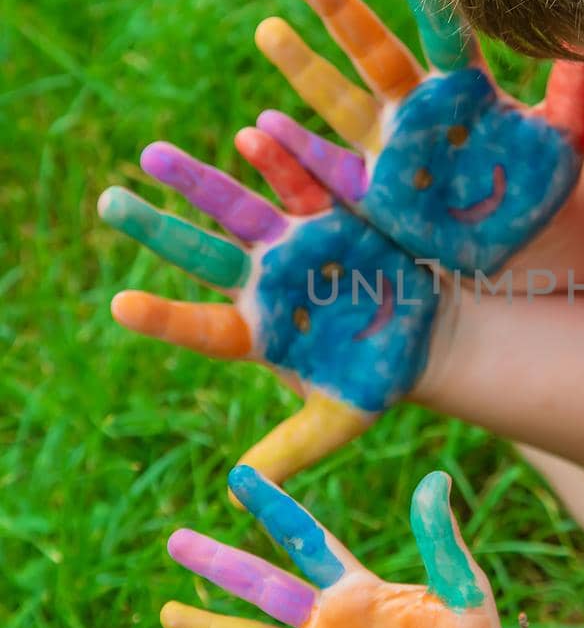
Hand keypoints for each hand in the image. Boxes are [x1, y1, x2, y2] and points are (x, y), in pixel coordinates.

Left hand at [98, 129, 438, 483]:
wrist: (431, 332)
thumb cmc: (378, 378)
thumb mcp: (339, 419)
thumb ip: (293, 448)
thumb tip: (241, 492)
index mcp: (258, 332)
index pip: (202, 326)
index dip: (165, 317)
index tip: (121, 304)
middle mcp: (265, 282)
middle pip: (201, 253)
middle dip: (157, 228)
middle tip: (108, 202)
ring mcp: (295, 243)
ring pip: (238, 208)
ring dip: (199, 182)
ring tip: (153, 156)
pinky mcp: (332, 214)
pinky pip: (304, 182)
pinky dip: (281, 160)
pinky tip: (253, 134)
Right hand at [161, 465, 509, 627]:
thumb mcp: (466, 594)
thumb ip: (443, 544)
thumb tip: (433, 479)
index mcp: (359, 591)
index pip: (306, 539)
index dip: (273, 507)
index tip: (239, 473)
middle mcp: (332, 627)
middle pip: (262, 588)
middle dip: (220, 563)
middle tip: (174, 538)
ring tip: (167, 611)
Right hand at [251, 0, 583, 275]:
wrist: (516, 242)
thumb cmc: (537, 187)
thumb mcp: (561, 145)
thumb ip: (572, 96)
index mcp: (462, 90)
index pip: (442, 30)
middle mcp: (416, 109)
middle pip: (374, 52)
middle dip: (340, 12)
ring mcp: (387, 149)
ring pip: (337, 99)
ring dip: (302, 66)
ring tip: (267, 29)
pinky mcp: (370, 194)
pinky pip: (325, 169)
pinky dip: (292, 154)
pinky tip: (258, 132)